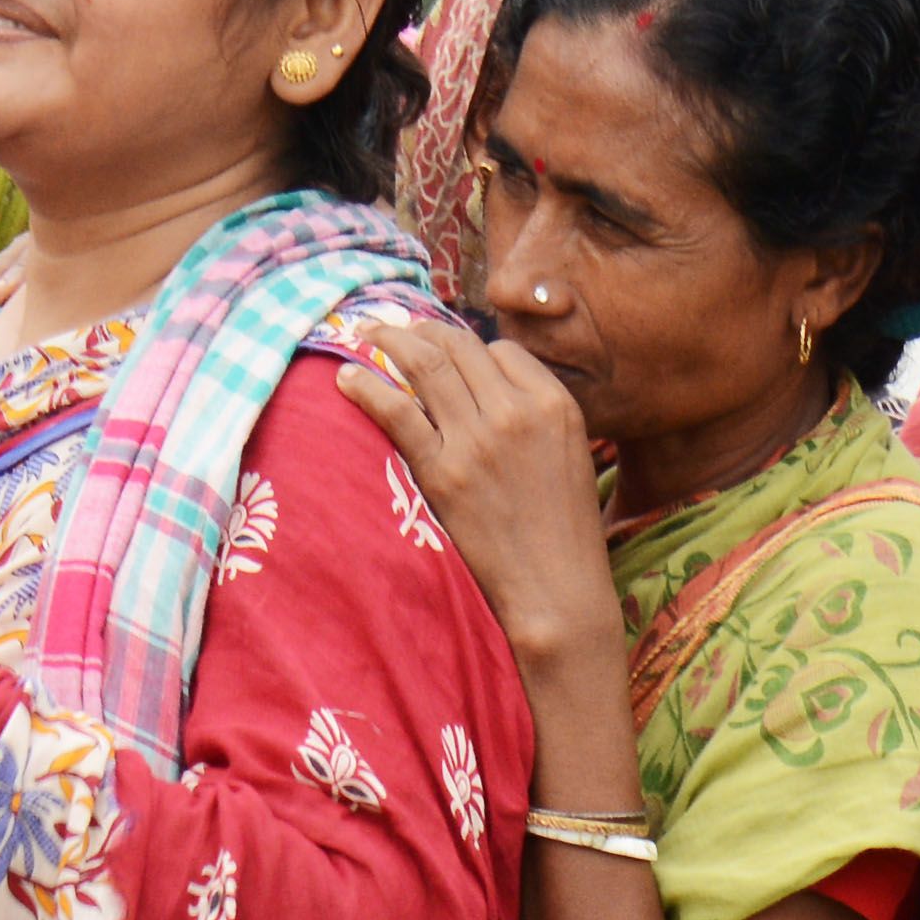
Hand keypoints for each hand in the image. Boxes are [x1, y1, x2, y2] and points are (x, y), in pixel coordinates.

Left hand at [333, 311, 622, 673]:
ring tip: (369, 332)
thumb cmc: (565, 534)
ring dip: (390, 340)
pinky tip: (347, 377)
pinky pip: (397, 411)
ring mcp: (477, 439)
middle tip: (397, 327)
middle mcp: (516, 412)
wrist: (558, 591)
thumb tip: (489, 391)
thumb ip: (537, 419)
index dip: (472, 351)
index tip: (448, 356)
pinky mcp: (444, 471)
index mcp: (556, 405)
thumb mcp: (573, 459)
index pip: (502, 351)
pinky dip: (367, 386)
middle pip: (460, 347)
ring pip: (426, 365)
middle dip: (424, 330)